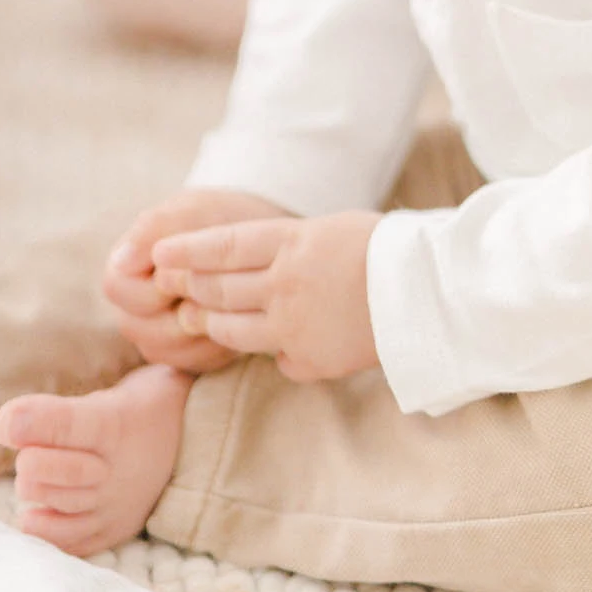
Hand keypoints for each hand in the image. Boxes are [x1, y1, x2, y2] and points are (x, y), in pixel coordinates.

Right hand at [103, 187, 291, 371]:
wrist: (258, 241)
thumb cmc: (221, 220)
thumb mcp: (194, 210)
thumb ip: (157, 227)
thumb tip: (122, 260)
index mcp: (123, 269)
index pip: (123, 292)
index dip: (162, 287)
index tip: (197, 271)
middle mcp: (131, 308)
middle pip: (144, 331)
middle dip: (190, 314)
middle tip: (226, 292)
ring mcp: (155, 336)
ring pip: (170, 353)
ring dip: (208, 332)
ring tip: (238, 305)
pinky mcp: (183, 356)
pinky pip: (196, 366)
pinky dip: (221, 348)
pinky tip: (242, 323)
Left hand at [151, 210, 380, 382]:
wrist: (431, 292)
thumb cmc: (390, 250)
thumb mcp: (333, 231)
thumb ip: (291, 248)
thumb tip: (255, 261)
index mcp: (294, 243)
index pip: (223, 246)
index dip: (186, 250)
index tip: (160, 252)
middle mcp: (285, 284)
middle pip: (219, 287)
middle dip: (190, 285)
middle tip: (171, 284)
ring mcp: (294, 326)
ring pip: (232, 328)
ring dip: (210, 322)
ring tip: (196, 318)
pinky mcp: (311, 360)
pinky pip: (277, 359)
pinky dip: (273, 352)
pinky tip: (276, 347)